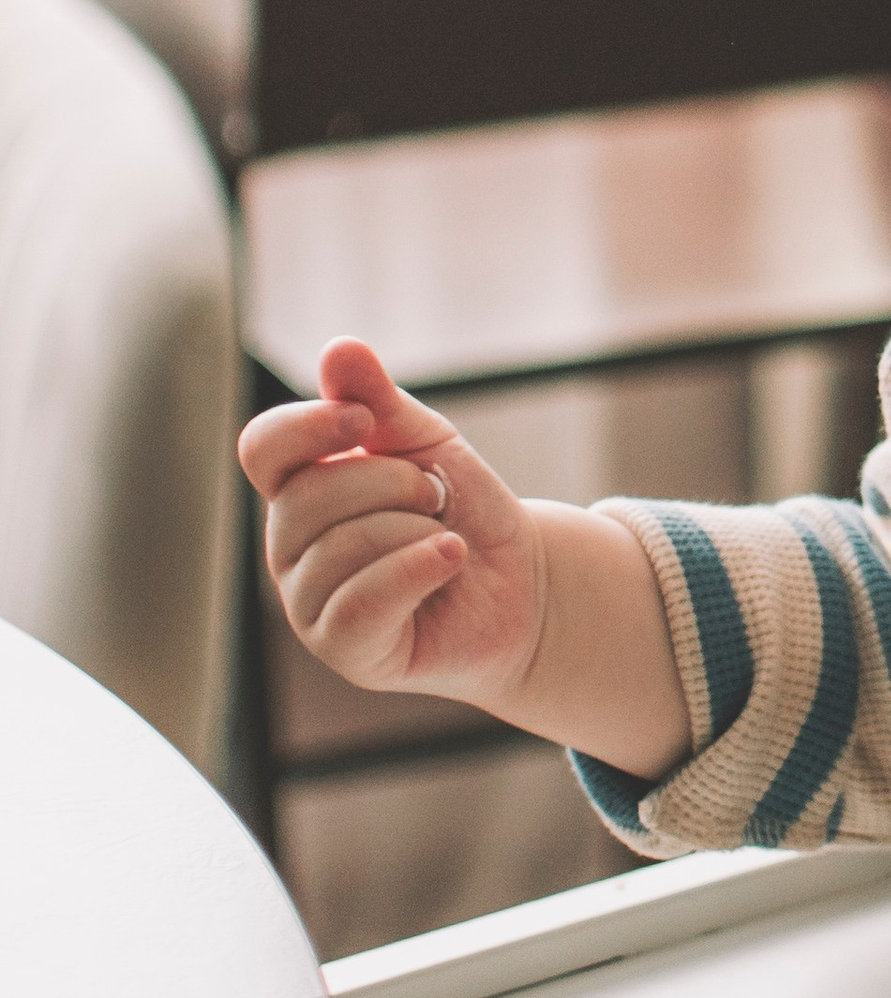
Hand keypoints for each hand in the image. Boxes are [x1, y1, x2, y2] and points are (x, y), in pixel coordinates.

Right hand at [239, 336, 544, 704]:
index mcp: (299, 488)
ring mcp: (309, 602)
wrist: (521, 577)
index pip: (262, 447)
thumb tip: (338, 348)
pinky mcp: (344, 649)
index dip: (309, 426)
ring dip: (416, 531)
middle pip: (310, 495)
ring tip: (441, 538)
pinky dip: (419, 570)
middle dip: (394, 483)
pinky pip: (361, 603)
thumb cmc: (462, 506)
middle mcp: (290, 547)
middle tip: (433, 498)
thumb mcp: (426, 441)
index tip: (366, 423)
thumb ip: (379, 400)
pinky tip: (451, 559)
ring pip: (340, 548)